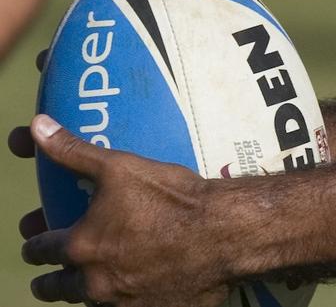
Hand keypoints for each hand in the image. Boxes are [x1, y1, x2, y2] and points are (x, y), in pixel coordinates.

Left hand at [21, 115, 230, 306]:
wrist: (221, 233)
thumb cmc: (168, 197)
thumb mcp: (118, 166)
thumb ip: (72, 151)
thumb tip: (37, 128)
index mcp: (82, 247)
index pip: (43, 251)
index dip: (36, 245)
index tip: (33, 242)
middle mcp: (96, 283)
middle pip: (59, 289)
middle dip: (51, 282)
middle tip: (50, 277)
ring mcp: (123, 304)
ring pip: (90, 302)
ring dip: (84, 291)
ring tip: (87, 283)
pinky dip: (122, 300)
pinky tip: (132, 288)